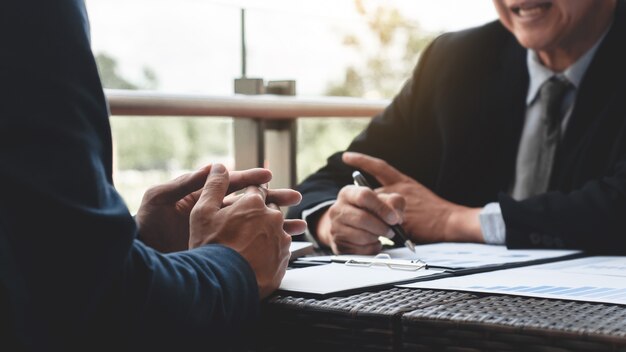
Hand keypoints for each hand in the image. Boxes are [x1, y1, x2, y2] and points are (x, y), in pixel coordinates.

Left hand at [136, 165, 303, 252]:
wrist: (140, 254)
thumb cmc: (146, 225)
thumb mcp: (160, 198)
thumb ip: (185, 183)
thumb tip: (211, 168)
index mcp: (204, 196)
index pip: (232, 184)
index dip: (251, 179)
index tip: (269, 175)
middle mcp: (216, 213)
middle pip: (251, 203)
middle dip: (274, 200)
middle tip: (295, 198)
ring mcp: (221, 232)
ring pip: (256, 225)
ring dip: (278, 224)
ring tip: (298, 226)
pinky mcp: (222, 249)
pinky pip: (250, 246)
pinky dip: (268, 245)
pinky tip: (283, 247)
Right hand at [189, 164, 306, 298]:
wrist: (224, 283)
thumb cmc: (211, 247)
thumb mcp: (203, 212)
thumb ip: (213, 186)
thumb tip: (219, 166)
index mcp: (254, 202)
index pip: (257, 189)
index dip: (251, 191)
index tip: (252, 193)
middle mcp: (272, 217)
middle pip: (270, 209)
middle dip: (262, 212)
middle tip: (252, 220)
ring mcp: (281, 239)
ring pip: (277, 230)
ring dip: (269, 232)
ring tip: (257, 241)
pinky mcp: (284, 258)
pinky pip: (280, 249)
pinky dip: (272, 250)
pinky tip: (259, 257)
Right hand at [317, 182, 405, 254]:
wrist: (348, 225)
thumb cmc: (367, 211)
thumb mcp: (382, 200)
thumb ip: (394, 202)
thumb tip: (396, 216)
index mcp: (348, 193)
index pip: (364, 196)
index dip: (382, 208)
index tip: (394, 218)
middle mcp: (337, 209)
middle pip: (362, 218)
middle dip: (382, 227)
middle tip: (391, 231)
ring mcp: (335, 228)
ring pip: (361, 236)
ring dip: (376, 238)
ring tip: (380, 235)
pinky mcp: (338, 245)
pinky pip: (359, 250)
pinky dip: (371, 248)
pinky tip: (372, 242)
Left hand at [341, 152, 482, 242]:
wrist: (450, 221)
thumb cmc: (436, 211)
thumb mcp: (415, 194)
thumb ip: (397, 196)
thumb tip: (382, 204)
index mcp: (403, 181)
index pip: (378, 167)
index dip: (362, 160)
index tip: (347, 157)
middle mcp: (398, 190)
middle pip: (369, 194)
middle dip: (365, 204)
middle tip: (361, 210)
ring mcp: (396, 205)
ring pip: (373, 210)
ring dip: (372, 218)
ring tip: (380, 225)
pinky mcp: (397, 220)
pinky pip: (380, 224)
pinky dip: (381, 229)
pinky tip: (388, 234)